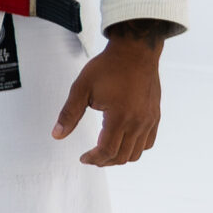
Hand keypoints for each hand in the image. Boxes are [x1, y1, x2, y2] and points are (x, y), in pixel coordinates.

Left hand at [53, 23, 171, 165]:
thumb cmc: (107, 67)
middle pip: (122, 156)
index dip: (93, 159)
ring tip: (104, 152)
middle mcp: (138, 122)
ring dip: (119, 157)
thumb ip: (69, 114)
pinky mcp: (155, 115)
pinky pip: (148, 142)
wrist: (135, 51)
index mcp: (119, 116)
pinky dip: (135, 148)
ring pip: (136, 153)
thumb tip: (57, 135)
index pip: (107, 151)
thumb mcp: (82, 88)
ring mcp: (149, 119)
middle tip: (90, 157)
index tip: (82, 158)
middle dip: (103, 161)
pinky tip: (122, 141)